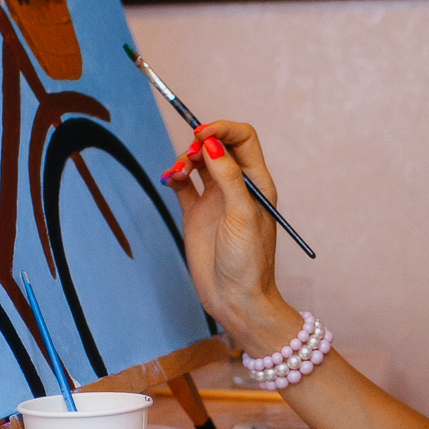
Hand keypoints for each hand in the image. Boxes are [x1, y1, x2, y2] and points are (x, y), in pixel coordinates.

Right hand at [161, 120, 288, 347]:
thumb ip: (228, 177)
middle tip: (188, 156)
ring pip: (198, 162)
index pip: (243, 139)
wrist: (235, 299)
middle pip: (217, 145)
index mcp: (257, 183)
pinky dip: (174, 176)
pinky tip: (170, 180)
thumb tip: (211, 142)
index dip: (223, 129)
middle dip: (200, 142)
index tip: (202, 134)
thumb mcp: (242, 215)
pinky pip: (183, 184)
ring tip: (177, 172)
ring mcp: (215, 199)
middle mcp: (236, 187)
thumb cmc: (248, 261)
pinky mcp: (196, 214)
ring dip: (184, 158)